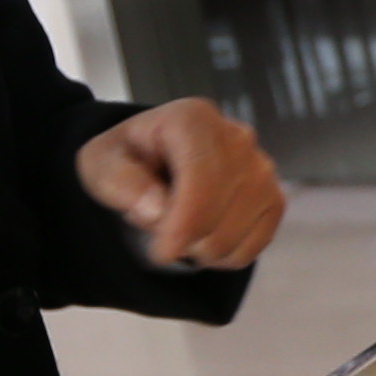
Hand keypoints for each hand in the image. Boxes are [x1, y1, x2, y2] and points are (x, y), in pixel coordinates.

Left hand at [77, 98, 284, 270]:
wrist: (154, 158)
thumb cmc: (128, 159)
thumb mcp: (102, 164)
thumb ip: (122, 182)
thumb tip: (158, 210)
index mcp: (193, 119)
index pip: (203, 179)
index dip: (184, 224)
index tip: (162, 252)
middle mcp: (238, 138)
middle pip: (221, 214)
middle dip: (186, 239)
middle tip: (160, 231)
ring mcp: (262, 168)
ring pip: (238, 235)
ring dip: (203, 249)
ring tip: (181, 228)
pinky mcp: (274, 197)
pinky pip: (255, 245)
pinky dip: (226, 255)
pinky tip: (205, 236)